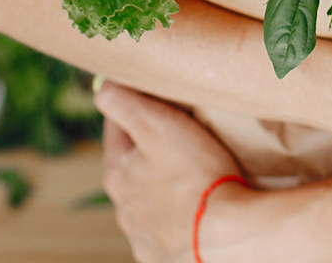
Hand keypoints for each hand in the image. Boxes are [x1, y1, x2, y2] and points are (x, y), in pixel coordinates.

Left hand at [97, 82, 255, 262]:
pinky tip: (197, 209)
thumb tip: (102, 86)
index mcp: (116, 174)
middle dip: (150, 150)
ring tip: (195, 175)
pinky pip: (166, 229)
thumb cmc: (197, 175)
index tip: (157, 97)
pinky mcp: (164, 256)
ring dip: (162, 185)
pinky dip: (177, 217)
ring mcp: (142, 236)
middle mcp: (123, 209)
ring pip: (147, 199)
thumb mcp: (158, 124)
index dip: (135, 107)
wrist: (229, 236)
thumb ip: (124, 102)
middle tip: (183, 137)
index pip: (115, 128)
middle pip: (131, 166)